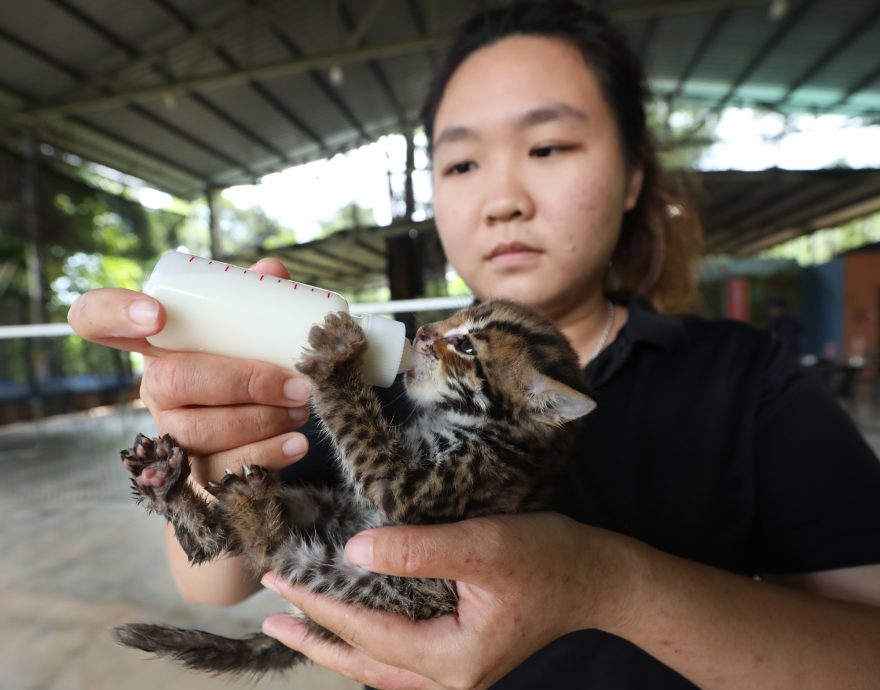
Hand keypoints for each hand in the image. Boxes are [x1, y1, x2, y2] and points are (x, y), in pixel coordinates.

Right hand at [67, 257, 311, 484]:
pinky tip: (295, 444)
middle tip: (293, 384)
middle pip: (172, 381)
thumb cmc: (253, 363)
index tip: (157, 314)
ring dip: (260, 420)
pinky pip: (217, 472)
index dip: (112, 312)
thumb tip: (272, 271)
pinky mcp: (192, 474)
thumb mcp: (253, 327)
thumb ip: (261, 296)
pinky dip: (265, 456)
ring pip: (196, 431)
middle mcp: (154, 387)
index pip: (96, 318)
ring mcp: (169, 433)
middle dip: (241, 382)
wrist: (270, 426)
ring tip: (301, 408)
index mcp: (159, 343)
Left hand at [261, 513, 638, 689]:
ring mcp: (456, 670)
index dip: (320, 602)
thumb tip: (352, 554)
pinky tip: (352, 627)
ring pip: (380, 666)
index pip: (367, 630)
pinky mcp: (461, 653)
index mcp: (451, 658)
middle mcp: (449, 676)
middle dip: (316, 636)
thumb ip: (417, 551)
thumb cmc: (548, 558)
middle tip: (272, 613)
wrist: (598, 578)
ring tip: (295, 626)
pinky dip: (368, 640)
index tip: (281, 575)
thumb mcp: (482, 546)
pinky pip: (401, 657)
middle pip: (365, 662)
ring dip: (337, 644)